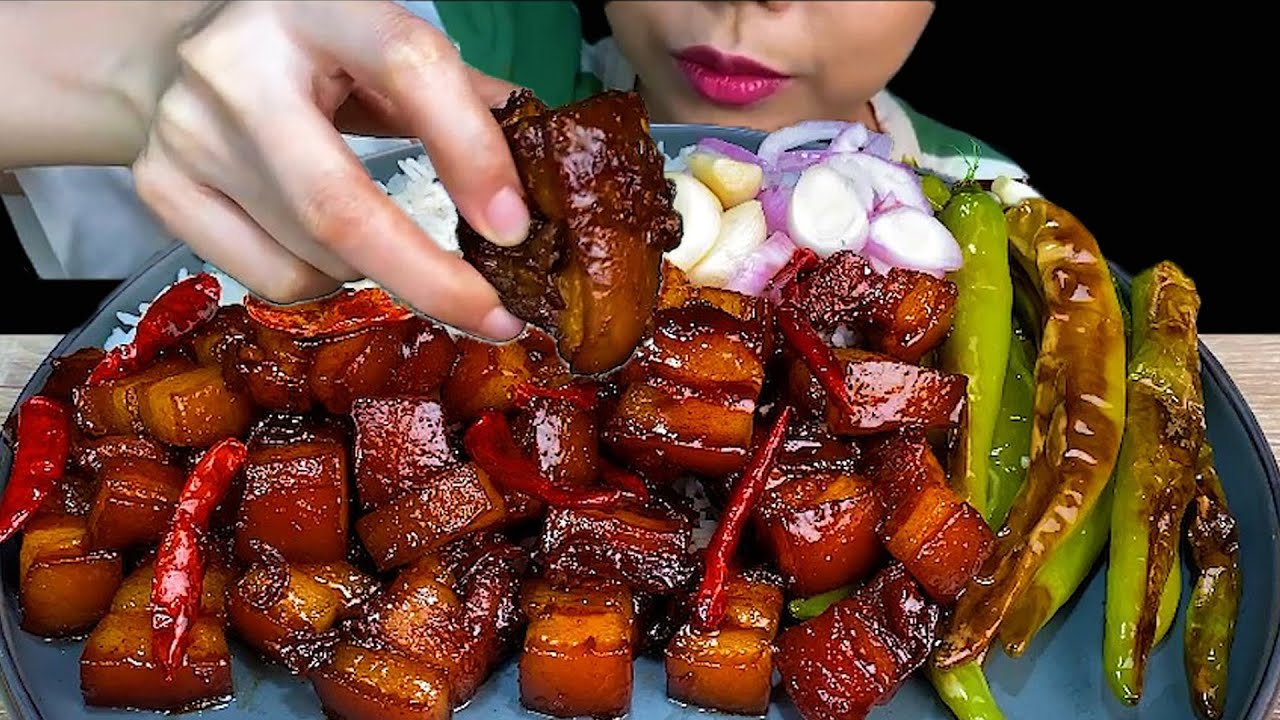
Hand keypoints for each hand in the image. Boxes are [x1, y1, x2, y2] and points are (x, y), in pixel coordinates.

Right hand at [131, 1, 529, 340]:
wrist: (171, 54)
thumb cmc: (305, 52)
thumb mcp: (378, 48)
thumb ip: (456, 99)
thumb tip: (536, 179)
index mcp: (317, 7)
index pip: (410, 69)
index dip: (471, 153)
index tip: (513, 228)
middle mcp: (239, 67)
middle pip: (338, 205)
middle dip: (429, 278)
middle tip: (494, 318)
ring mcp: (188, 133)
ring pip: (313, 256)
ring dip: (379, 273)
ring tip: (390, 243)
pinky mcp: (161, 189)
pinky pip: (271, 279)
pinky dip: (324, 282)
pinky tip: (326, 245)